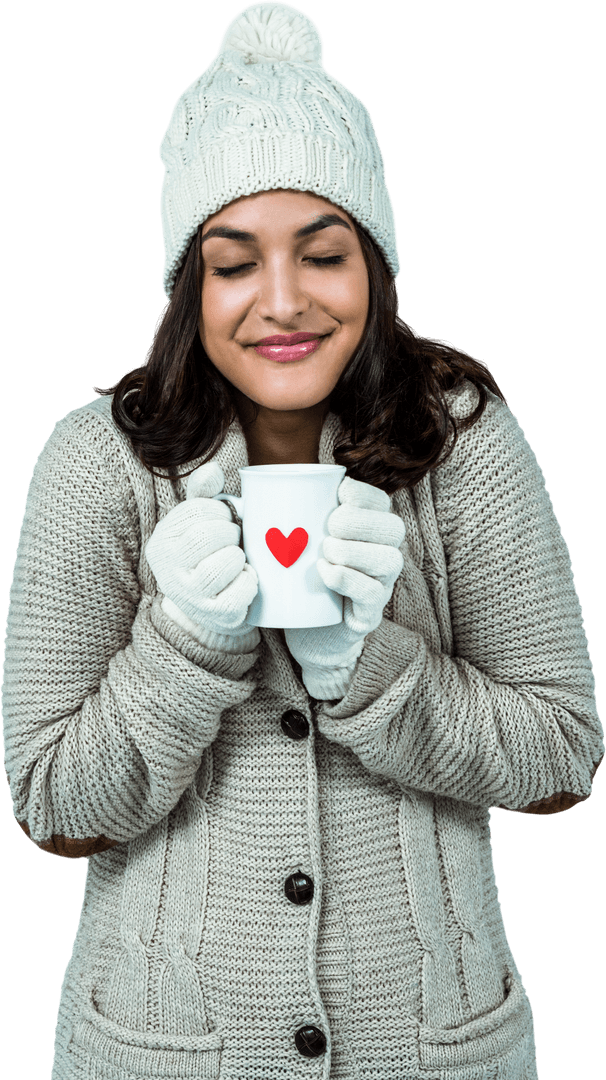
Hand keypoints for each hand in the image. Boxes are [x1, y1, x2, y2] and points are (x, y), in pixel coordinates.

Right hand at [145, 462, 259, 645]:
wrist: (210, 606)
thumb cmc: (207, 554)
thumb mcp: (198, 521)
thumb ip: (203, 493)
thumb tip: (212, 469)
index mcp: (162, 541)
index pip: (195, 511)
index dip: (219, 511)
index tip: (225, 518)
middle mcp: (168, 570)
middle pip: (207, 535)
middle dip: (231, 532)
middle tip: (235, 538)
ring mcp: (190, 596)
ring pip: (226, 563)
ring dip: (239, 557)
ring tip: (237, 559)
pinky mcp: (215, 615)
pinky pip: (240, 593)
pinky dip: (250, 582)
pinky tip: (245, 578)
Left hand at [285, 476, 404, 696]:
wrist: (303, 629)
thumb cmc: (297, 576)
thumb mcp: (289, 543)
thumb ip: (275, 519)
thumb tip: (243, 500)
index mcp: (369, 530)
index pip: (381, 503)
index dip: (364, 494)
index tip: (339, 491)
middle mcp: (383, 554)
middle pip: (393, 528)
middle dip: (360, 520)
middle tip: (329, 525)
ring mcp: (381, 585)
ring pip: (389, 559)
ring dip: (356, 550)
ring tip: (325, 551)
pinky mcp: (370, 613)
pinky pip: (374, 594)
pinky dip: (350, 580)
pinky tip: (326, 573)